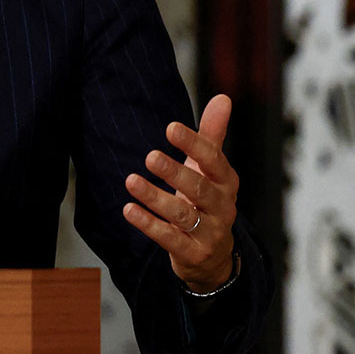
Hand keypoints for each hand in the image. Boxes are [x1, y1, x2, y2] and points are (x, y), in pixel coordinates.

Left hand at [122, 93, 239, 291]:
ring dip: (155, 198)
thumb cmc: (206, 201)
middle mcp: (222, 207)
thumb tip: (223, 97)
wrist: (213, 256)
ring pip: (183, 214)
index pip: (213, 160)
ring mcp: (210, 232)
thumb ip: (212, 135)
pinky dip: (149, 224)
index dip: (193, 144)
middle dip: (175, 172)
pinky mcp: (192, 253)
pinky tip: (128, 210)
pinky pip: (170, 239)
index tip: (170, 128)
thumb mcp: (210, 170)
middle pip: (199, 188)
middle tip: (150, 157)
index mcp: (226, 182)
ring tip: (131, 181)